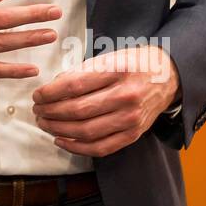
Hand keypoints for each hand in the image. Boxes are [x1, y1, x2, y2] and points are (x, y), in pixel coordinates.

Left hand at [32, 46, 179, 157]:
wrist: (168, 76)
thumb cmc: (132, 63)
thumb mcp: (108, 57)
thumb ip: (81, 72)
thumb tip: (52, 88)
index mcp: (117, 70)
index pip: (75, 85)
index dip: (50, 93)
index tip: (37, 95)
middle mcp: (126, 95)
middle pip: (78, 110)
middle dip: (51, 112)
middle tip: (37, 110)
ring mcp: (131, 118)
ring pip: (86, 131)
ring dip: (59, 130)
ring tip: (44, 123)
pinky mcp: (134, 134)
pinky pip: (100, 147)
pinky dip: (77, 147)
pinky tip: (61, 140)